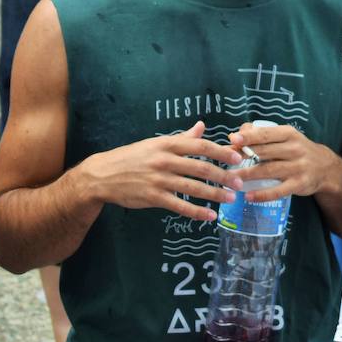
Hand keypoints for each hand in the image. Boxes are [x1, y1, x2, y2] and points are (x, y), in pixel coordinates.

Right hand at [75, 121, 244, 220]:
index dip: (221, 152)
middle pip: (201, 167)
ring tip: (230, 198)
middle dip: (223, 175)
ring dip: (215, 194)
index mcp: (167, 144)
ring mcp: (159, 179)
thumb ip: (182, 137)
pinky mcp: (153, 197)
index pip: (200, 146)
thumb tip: (202, 126)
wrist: (102, 175)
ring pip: (193, 187)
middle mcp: (165, 160)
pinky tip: (210, 216)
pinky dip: (196, 212)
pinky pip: (179, 205)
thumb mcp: (156, 143)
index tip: (237, 157)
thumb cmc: (132, 157)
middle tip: (239, 182)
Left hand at [231, 123, 341, 201]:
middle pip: (265, 152)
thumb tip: (234, 136)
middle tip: (225, 160)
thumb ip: (261, 134)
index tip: (233, 140)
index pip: (267, 134)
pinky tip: (248, 196)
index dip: (249, 137)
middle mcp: (295, 149)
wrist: (325, 168)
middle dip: (243, 156)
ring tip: (230, 179)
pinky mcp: (299, 184)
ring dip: (248, 175)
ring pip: (268, 171)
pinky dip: (262, 194)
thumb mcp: (285, 137)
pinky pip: (278, 191)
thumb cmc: (297, 150)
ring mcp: (298, 167)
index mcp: (290, 134)